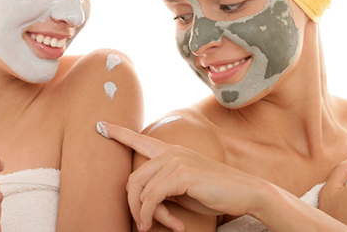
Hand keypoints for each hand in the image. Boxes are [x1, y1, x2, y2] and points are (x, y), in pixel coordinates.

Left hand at [97, 121, 267, 231]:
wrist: (245, 192)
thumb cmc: (214, 192)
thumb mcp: (184, 187)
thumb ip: (164, 185)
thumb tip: (144, 199)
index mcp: (171, 151)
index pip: (140, 139)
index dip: (119, 133)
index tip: (101, 124)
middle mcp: (171, 151)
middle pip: (133, 178)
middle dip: (132, 205)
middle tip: (144, 224)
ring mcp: (176, 160)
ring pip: (140, 189)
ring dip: (143, 214)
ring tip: (151, 227)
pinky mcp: (181, 174)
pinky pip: (152, 197)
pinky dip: (150, 214)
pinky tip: (158, 225)